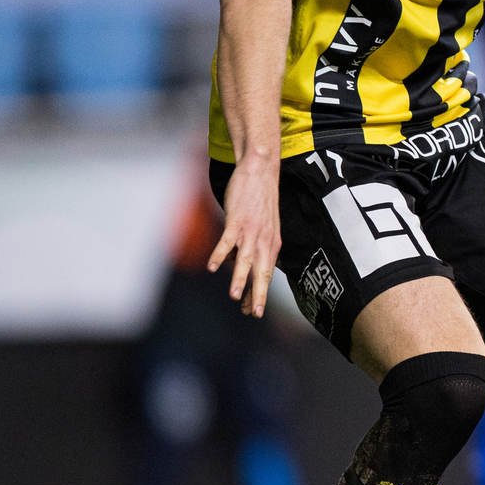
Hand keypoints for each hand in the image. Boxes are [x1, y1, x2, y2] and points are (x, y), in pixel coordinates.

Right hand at [206, 157, 280, 317]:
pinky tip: (212, 267)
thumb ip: (253, 246)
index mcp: (272, 244)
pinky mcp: (238, 220)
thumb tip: (240, 264)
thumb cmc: (259, 199)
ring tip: (234, 297)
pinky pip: (228, 241)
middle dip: (258, 294)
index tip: (254, 311)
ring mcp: (251, 231)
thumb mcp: (263, 226)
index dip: (260, 293)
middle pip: (261, 272)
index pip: (266, 274)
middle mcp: (265, 241)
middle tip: (255, 313)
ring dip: (240, 279)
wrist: (261, 171)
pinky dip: (220, 254)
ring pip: (246, 260)